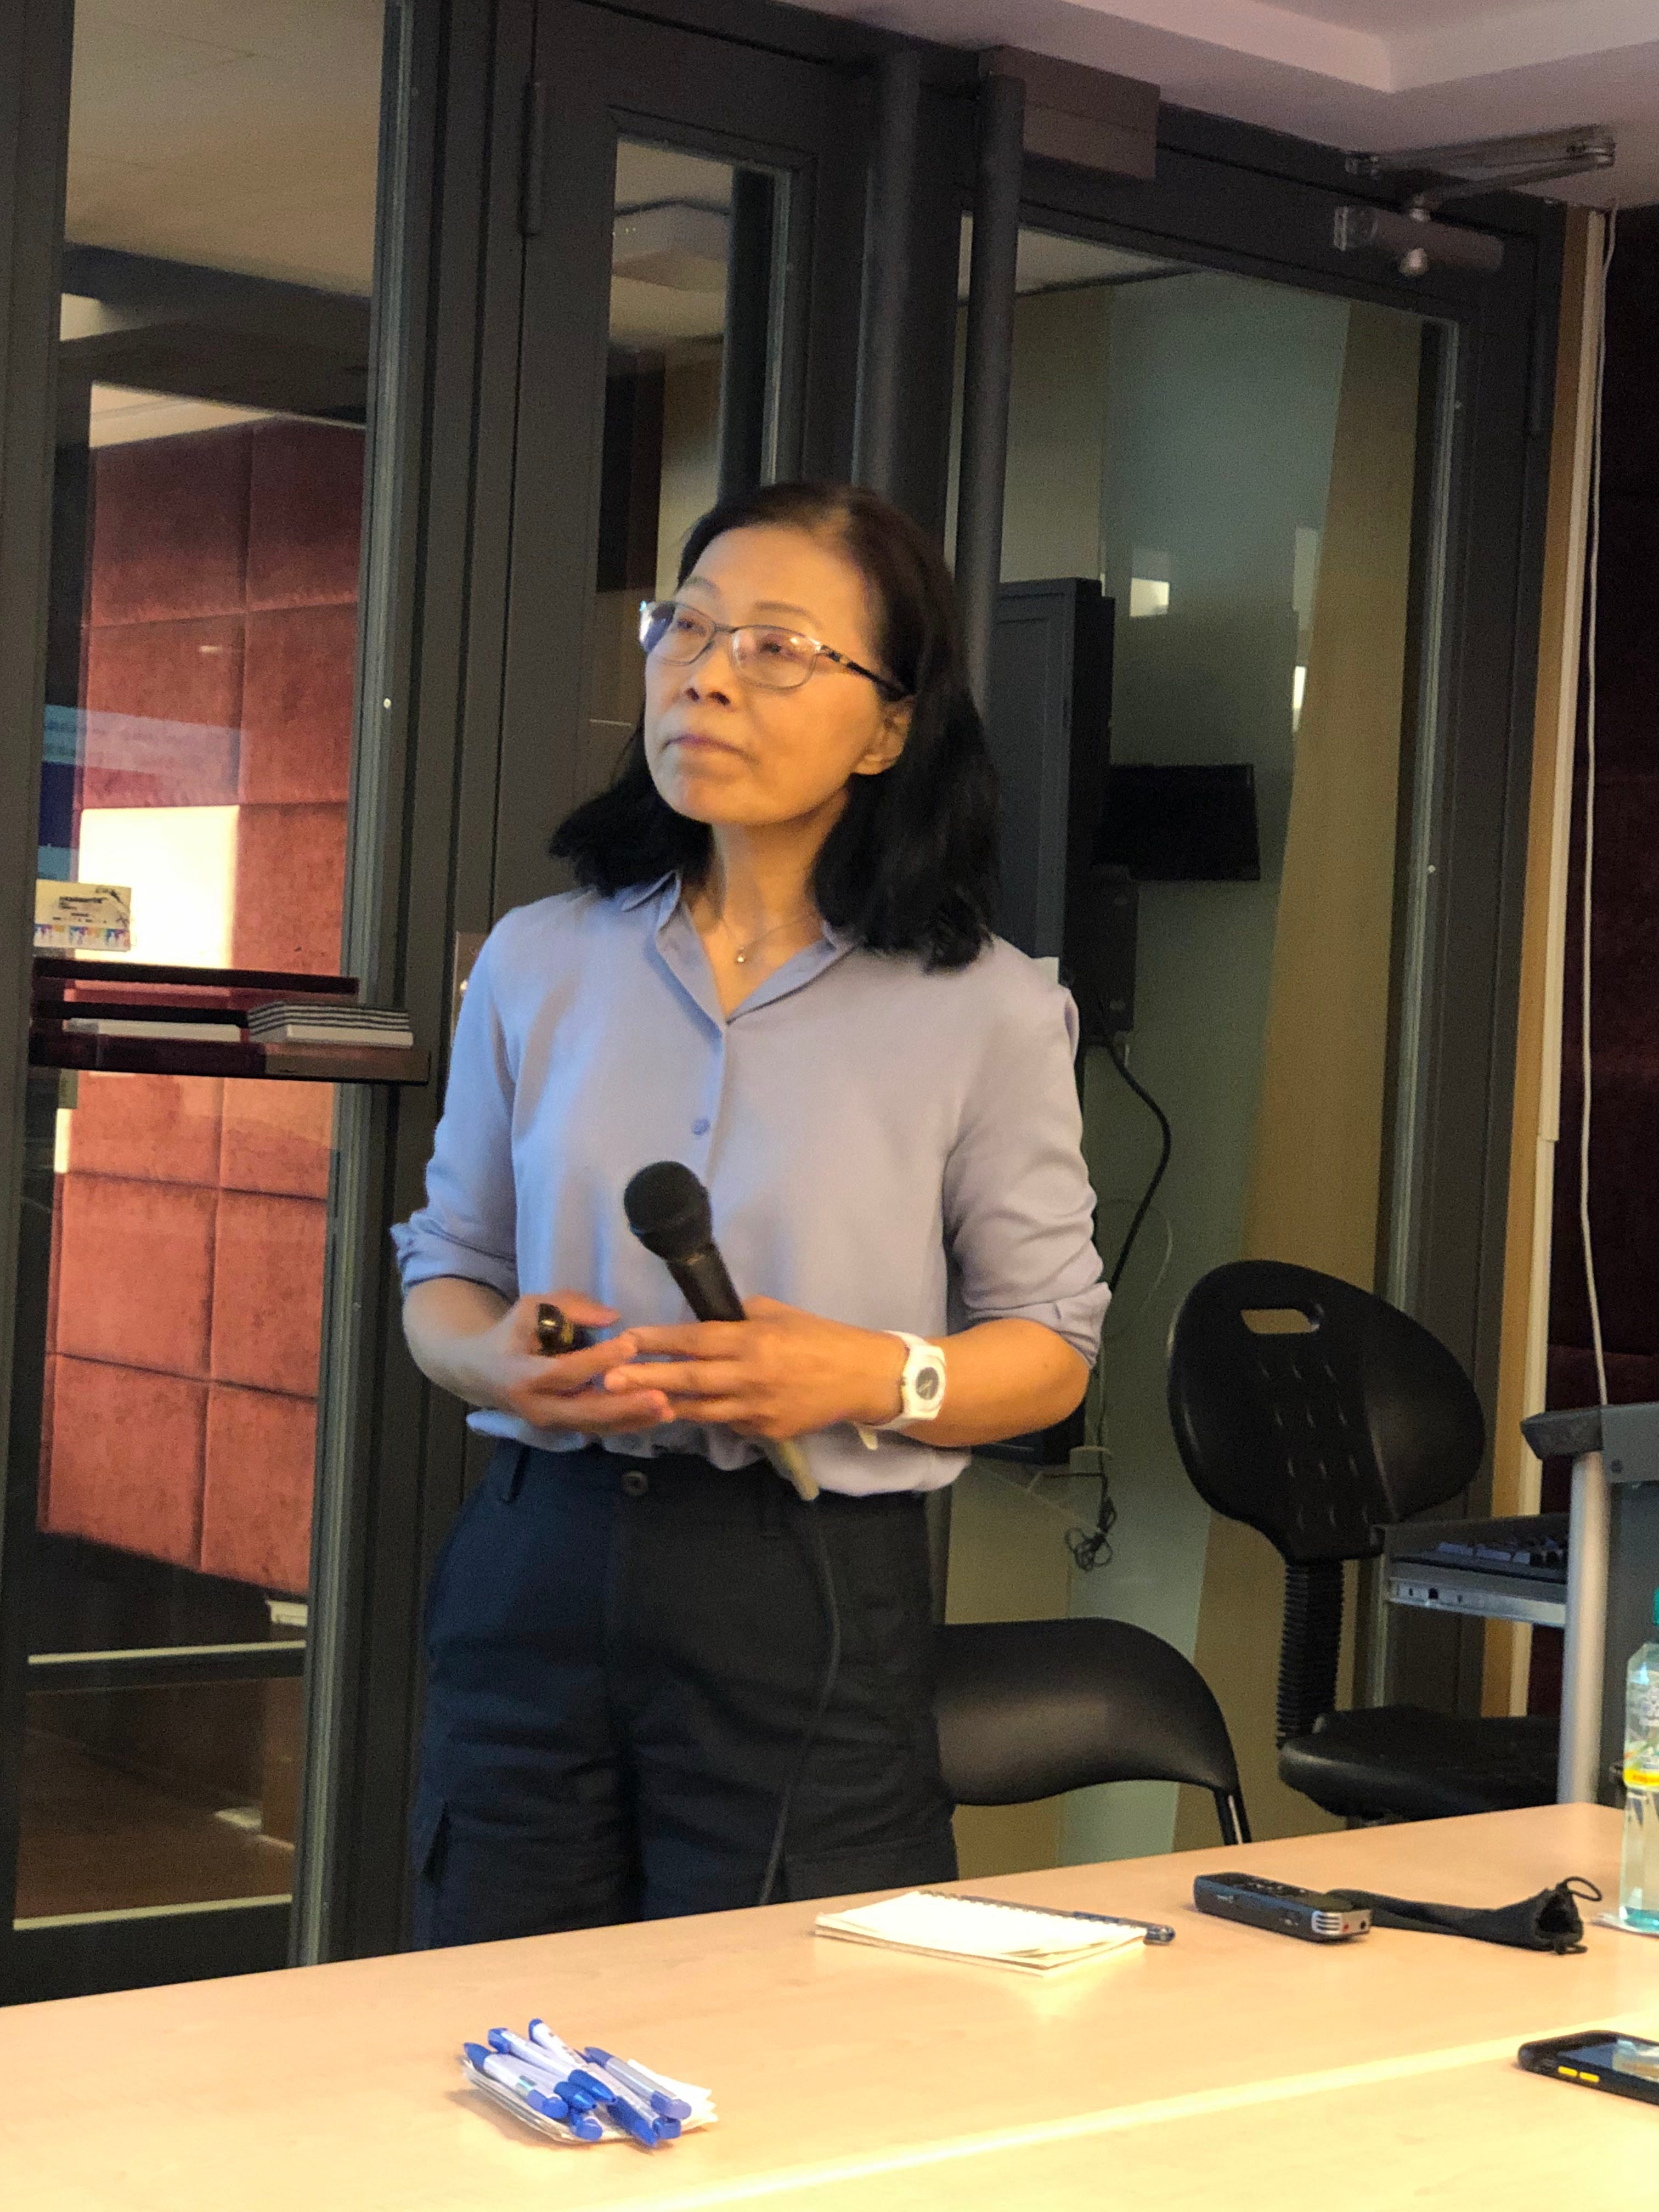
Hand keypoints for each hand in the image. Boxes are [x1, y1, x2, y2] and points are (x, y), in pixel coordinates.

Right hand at [475, 1291, 671, 1433]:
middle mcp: (537, 1407)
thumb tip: (612, 1317)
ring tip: (667, 1409)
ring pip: (595, 1426)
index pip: (565, 1371)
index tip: (629, 1345)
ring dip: (633, 1419)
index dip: (597, 1360)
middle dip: (624, 1405)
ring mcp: (551, 1424)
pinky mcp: (564, 1429)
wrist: (480, 1373)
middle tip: (659, 1396)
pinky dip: (628, 1424)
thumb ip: (569, 1307)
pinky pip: (598, 1429)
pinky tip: (657, 1416)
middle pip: (584, 1411)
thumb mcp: (531, 1309)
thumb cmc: (511, 1334)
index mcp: (523, 1375)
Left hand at [600, 1297, 906, 1440]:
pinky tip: (688, 1411)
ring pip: (701, 1410)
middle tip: (608, 1379)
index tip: (626, 1339)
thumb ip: (740, 1318)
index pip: (695, 1339)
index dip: (658, 1340)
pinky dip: (709, 1415)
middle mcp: (750, 1376)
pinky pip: (729, 1423)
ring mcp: (757, 1409)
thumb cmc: (821, 1337)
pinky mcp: (767, 1432)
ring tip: (631, 1403)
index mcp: (753, 1340)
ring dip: (665, 1406)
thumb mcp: (780, 1314)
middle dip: (645, 1379)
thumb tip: (705, 1321)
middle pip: (688, 1380)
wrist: (863, 1378)